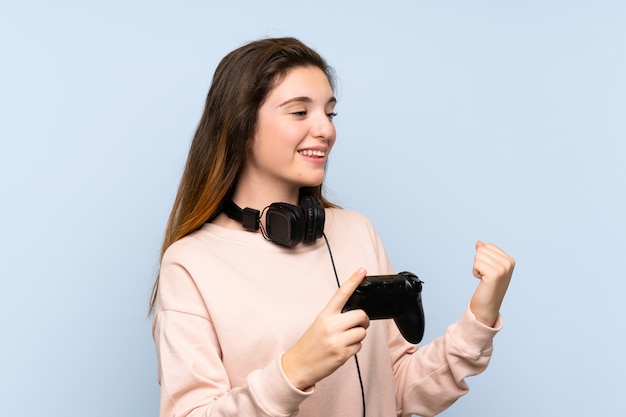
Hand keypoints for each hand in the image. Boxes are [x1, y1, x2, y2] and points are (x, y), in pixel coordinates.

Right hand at [282, 268, 369, 389]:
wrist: (299, 365)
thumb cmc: (310, 344)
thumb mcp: (319, 324)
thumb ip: (335, 317)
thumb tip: (355, 315)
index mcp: (325, 315)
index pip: (341, 294)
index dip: (353, 280)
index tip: (362, 270)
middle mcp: (331, 326)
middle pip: (360, 315)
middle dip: (363, 321)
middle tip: (358, 325)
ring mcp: (337, 340)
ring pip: (362, 332)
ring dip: (358, 336)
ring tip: (345, 340)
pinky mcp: (342, 354)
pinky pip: (359, 346)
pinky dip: (354, 348)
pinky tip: (342, 350)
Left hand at [469, 241, 514, 326]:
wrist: (487, 306)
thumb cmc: (487, 287)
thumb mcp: (488, 267)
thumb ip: (485, 254)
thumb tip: (479, 243)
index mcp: (510, 260)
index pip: (487, 246)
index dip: (483, 258)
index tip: (488, 271)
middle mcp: (509, 263)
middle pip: (482, 249)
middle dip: (478, 262)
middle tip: (485, 276)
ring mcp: (503, 268)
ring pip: (478, 255)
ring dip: (476, 268)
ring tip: (484, 279)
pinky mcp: (494, 274)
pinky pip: (476, 263)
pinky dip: (475, 272)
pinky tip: (482, 281)